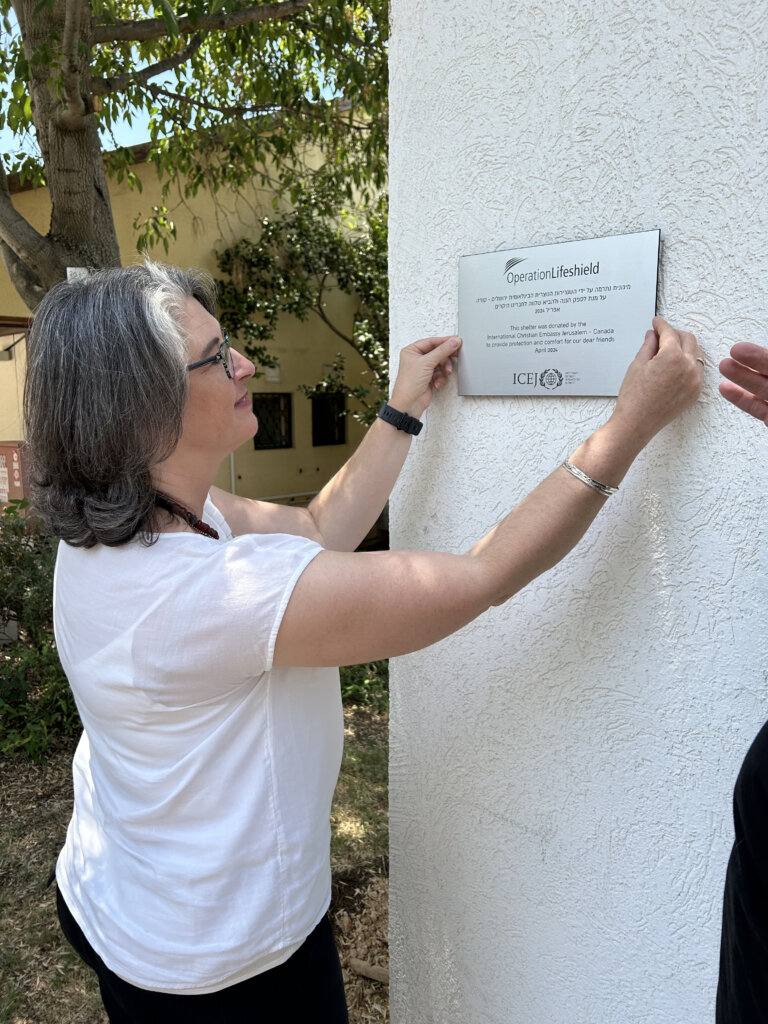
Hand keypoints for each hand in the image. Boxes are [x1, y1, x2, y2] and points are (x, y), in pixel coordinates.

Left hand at [390, 335, 461, 418]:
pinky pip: (441, 374)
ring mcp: (423, 369)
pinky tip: (436, 383)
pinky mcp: (429, 378)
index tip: (456, 341)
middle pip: (438, 352)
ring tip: (445, 372)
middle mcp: (417, 359)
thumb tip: (454, 341)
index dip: (444, 341)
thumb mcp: (427, 362)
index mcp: (412, 351)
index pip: (431, 342)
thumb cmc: (409, 383)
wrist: (409, 403)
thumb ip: (442, 351)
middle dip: (446, 357)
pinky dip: (441, 378)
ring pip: (441, 363)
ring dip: (444, 369)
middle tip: (456, 355)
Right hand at [609, 317, 702, 450]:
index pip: (669, 333)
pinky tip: (675, 365)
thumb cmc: (633, 398)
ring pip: (696, 353)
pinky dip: (689, 363)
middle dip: (675, 333)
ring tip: (669, 349)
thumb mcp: (637, 365)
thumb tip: (653, 335)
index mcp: (672, 357)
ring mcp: (695, 380)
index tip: (657, 322)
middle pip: (688, 339)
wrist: (636, 423)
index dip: (661, 324)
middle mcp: (688, 367)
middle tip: (662, 334)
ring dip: (685, 347)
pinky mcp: (695, 392)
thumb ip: (648, 346)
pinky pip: (697, 370)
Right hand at [719, 343, 767, 424]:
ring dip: (740, 376)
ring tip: (724, 366)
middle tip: (733, 351)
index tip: (741, 348)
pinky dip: (740, 398)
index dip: (759, 355)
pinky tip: (725, 388)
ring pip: (759, 387)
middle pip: (767, 370)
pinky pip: (755, 406)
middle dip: (750, 360)